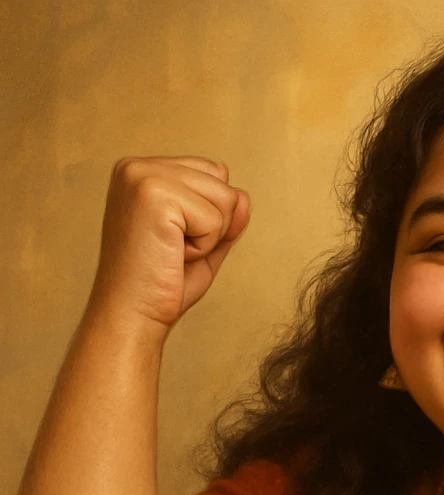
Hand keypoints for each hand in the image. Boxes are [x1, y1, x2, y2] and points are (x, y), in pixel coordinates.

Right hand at [87, 155, 251, 330]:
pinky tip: (173, 255)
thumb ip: (226, 217)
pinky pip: (215, 219)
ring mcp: (143, 177)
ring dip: (209, 237)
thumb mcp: (203, 243)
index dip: (210, 214)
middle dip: (213, 225)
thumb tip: (244, 197)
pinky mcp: (154, 195)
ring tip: (173, 252)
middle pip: (222, 181)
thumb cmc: (161, 284)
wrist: (133, 314)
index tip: (175, 240)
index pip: (213, 172)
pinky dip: (204, 246)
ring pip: (225, 198)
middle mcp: (137, 166)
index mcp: (142, 172)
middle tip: (174, 250)